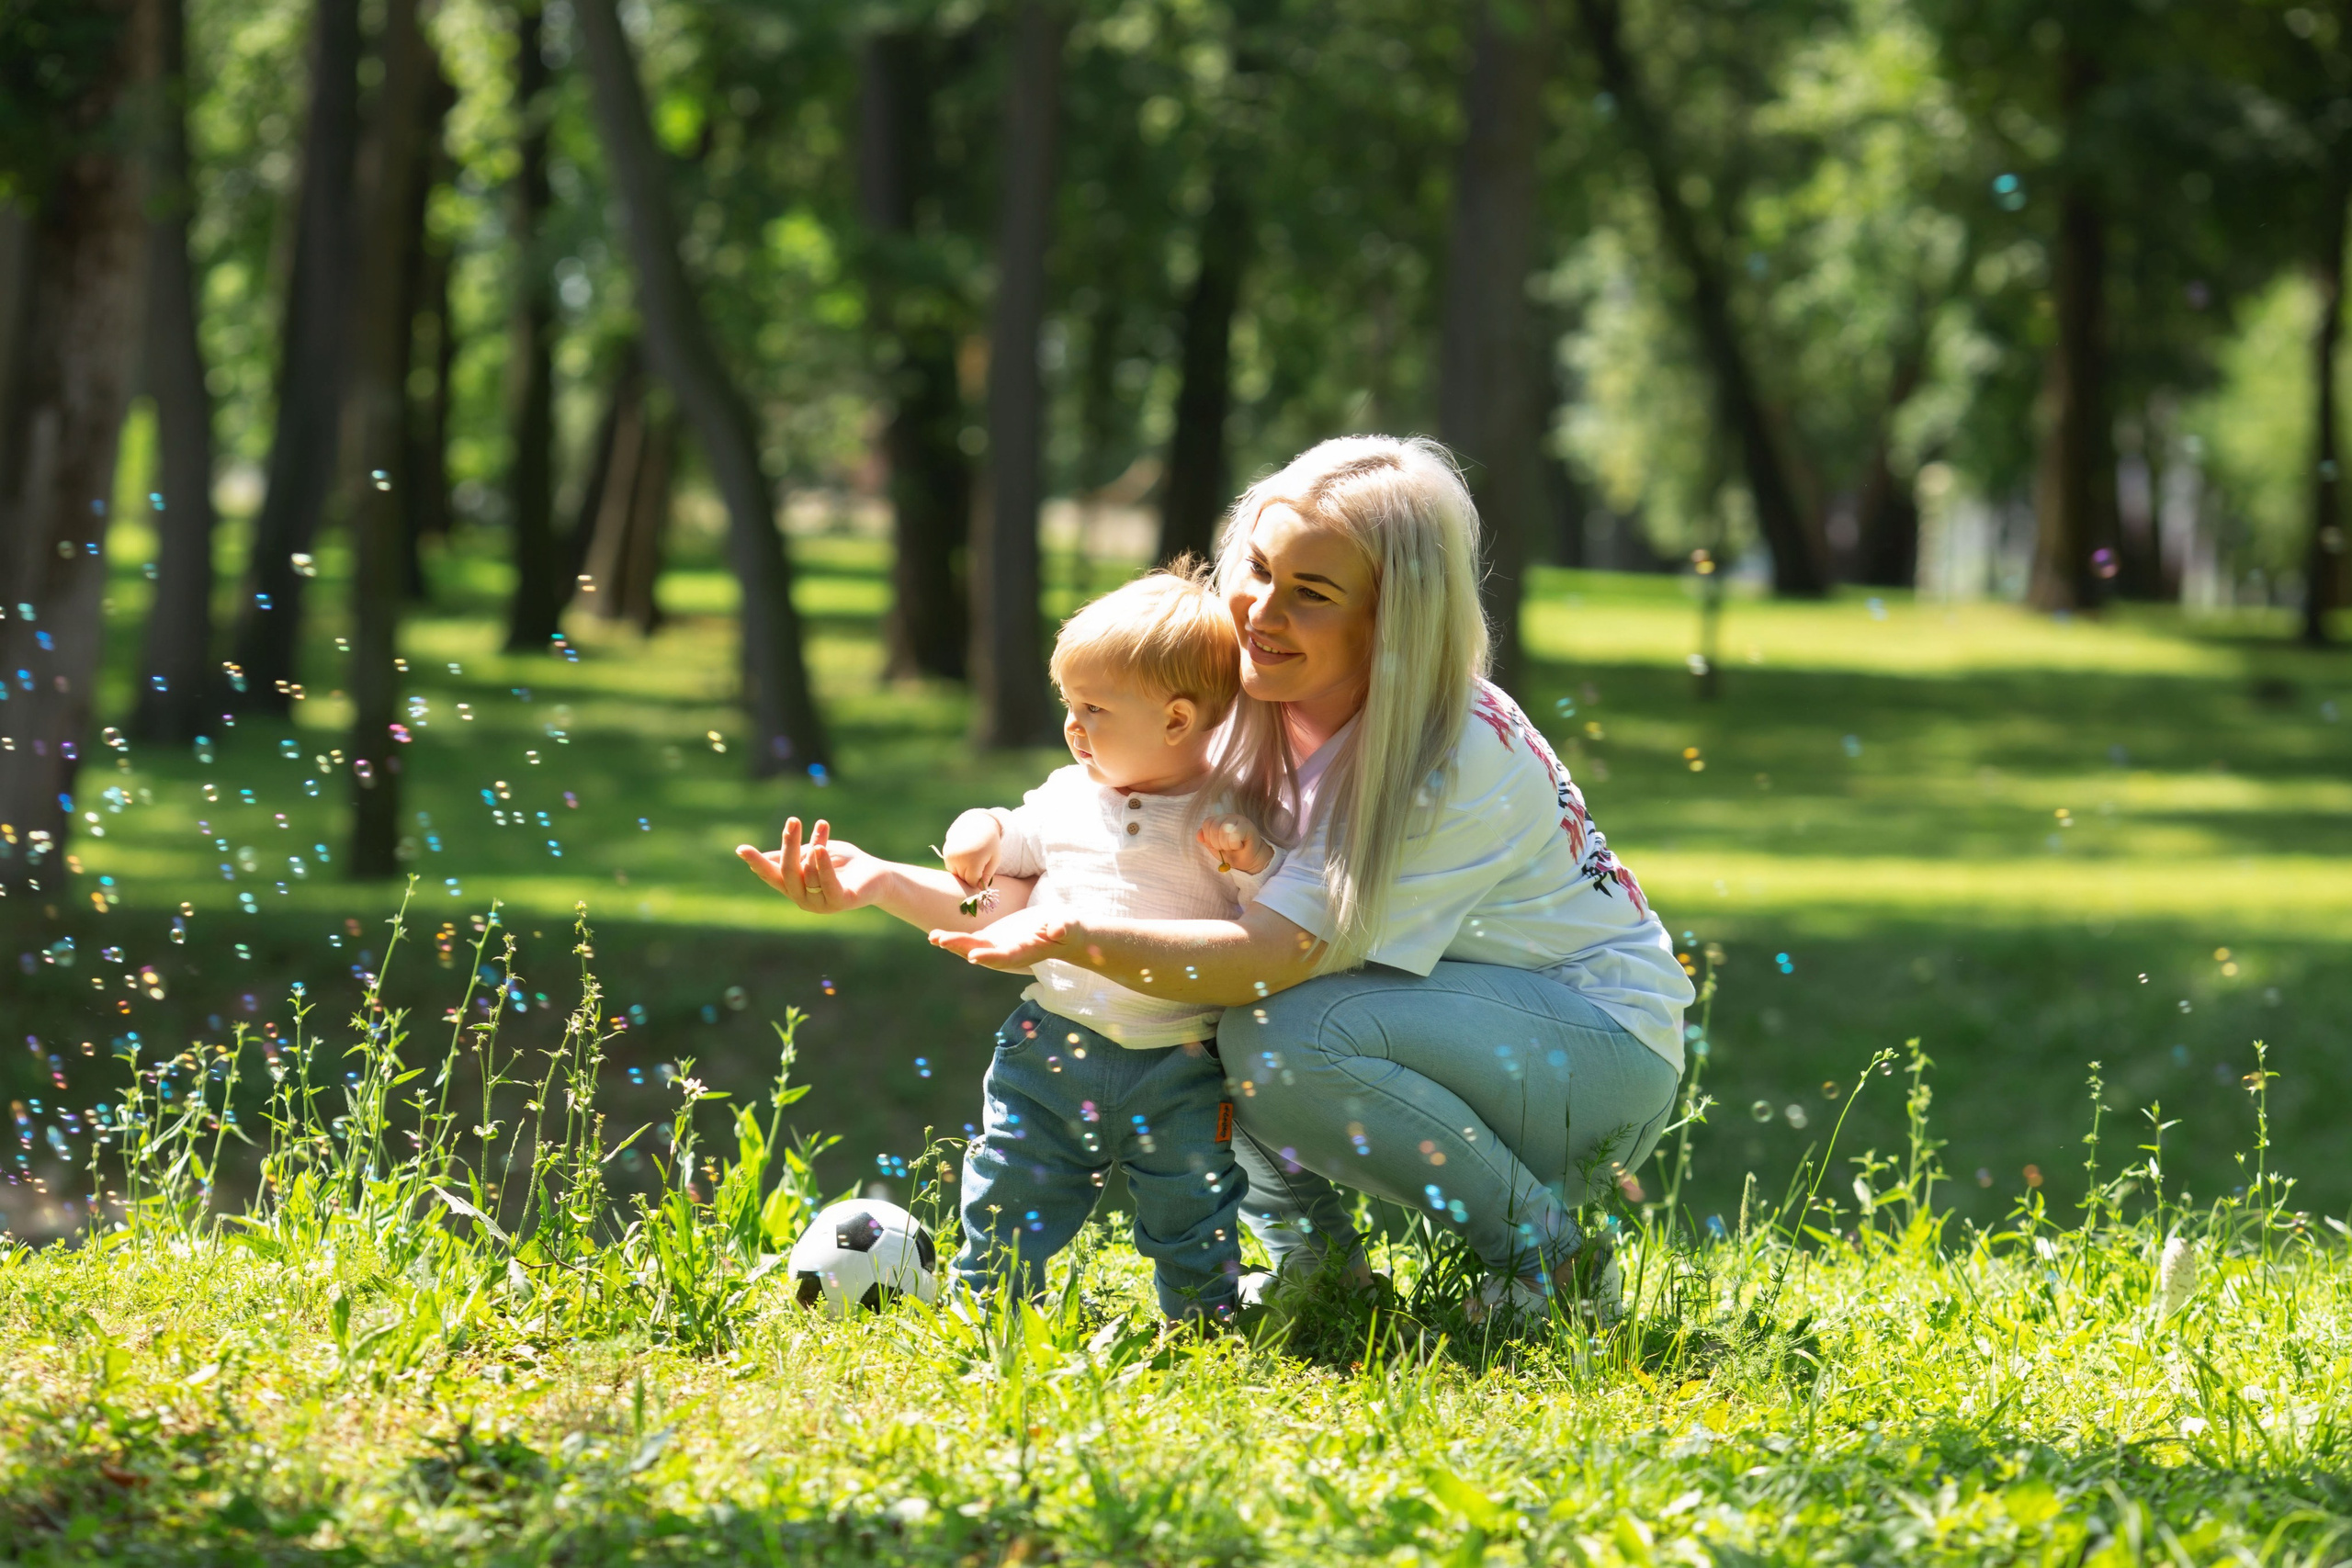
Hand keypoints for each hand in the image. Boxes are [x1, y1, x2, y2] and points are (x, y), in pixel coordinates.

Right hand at [736, 817, 886, 913]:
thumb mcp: (814, 853)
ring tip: (823, 827)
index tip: (741, 848)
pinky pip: (826, 883)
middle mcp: (803, 899)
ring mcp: (820, 904)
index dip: (757, 862)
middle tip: (793, 820)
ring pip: (808, 872)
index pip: (772, 874)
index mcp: (795, 886)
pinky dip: (822, 864)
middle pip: (788, 871)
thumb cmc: (845, 862)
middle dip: (788, 844)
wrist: (878, 875)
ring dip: (816, 846)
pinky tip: (820, 848)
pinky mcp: (840, 902)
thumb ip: (793, 855)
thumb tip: (763, 857)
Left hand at [929, 907, 1078, 972]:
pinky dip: (953, 939)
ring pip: (971, 948)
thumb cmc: (1069, 928)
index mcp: (1025, 952)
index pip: (1006, 957)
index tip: (974, 955)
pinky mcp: (993, 938)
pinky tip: (935, 936)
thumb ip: (1063, 928)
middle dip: (962, 947)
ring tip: (933, 937)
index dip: (990, 957)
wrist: (1063, 931)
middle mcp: (1008, 954)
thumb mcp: (1068, 926)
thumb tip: (1058, 929)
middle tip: (943, 940)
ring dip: (952, 943)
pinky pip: (970, 941)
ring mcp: (998, 947)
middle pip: (982, 953)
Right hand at [939, 809, 1002, 892]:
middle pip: (964, 879)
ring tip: (972, 860)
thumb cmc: (990, 844)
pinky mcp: (945, 852)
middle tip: (979, 864)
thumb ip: (988, 875)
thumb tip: (980, 889)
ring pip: (956, 874)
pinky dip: (957, 865)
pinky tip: (965, 856)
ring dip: (964, 872)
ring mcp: (950, 854)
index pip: (972, 881)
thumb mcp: (995, 859)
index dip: (979, 881)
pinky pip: (951, 867)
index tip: (984, 874)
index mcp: (974, 859)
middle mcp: (960, 857)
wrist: (977, 824)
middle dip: (971, 876)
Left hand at [1196, 812, 1271, 874]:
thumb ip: (1206, 840)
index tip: (1217, 846)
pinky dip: (1235, 844)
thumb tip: (1198, 835)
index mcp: (1219, 820)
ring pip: (1223, 830)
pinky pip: (1234, 834)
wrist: (1250, 861)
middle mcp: (1229, 816)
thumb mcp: (1215, 848)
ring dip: (1226, 845)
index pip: (1207, 823)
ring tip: (1233, 847)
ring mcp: (1239, 819)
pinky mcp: (1248, 826)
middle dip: (1217, 843)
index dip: (1209, 838)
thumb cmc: (1233, 853)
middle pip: (1214, 827)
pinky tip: (1239, 845)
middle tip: (1226, 848)